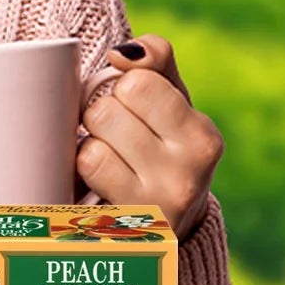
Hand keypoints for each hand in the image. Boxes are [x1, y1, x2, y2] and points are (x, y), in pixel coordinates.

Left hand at [77, 36, 222, 237]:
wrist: (160, 232)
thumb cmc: (161, 151)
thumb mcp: (173, 106)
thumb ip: (155, 62)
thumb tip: (121, 53)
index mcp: (203, 138)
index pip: (136, 82)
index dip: (123, 90)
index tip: (132, 110)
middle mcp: (188, 176)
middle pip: (105, 112)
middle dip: (100, 119)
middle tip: (116, 140)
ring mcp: (155, 207)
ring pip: (90, 147)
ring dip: (88, 149)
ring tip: (109, 164)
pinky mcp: (120, 230)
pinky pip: (82, 180)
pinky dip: (81, 177)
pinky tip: (98, 188)